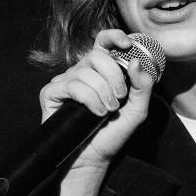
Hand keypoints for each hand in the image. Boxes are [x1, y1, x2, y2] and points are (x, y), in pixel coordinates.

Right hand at [39, 29, 154, 174]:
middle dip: (114, 76)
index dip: (114, 37)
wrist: (93, 158)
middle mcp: (82, 71)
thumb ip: (143, 86)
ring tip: (107, 111)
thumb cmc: (113, 133)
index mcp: (101, 70)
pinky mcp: (52, 93)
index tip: (127, 44)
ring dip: (103, 93)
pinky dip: (89, 99)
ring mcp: (65, 81)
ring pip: (86, 72)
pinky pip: (73, 86)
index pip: (104, 41)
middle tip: (120, 97)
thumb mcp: (138, 109)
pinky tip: (95, 113)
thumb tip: (135, 61)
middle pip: (97, 55)